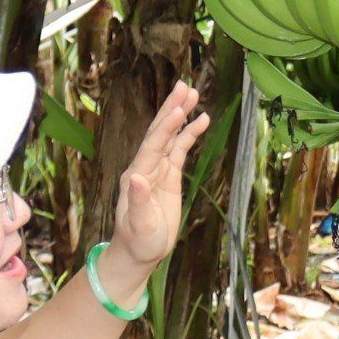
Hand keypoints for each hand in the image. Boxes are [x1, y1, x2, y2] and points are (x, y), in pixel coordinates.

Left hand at [108, 84, 211, 270]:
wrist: (139, 252)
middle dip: (171, 109)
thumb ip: (139, 201)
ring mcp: (158, 169)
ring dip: (180, 115)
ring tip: (194, 94)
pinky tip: (201, 120)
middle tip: (185, 86)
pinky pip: (180, 149)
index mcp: (137, 174)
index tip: (179, 109)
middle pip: (159, 132)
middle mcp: (146, 166)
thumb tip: (138, 178)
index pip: (153, 145)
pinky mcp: (169, 176)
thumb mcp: (139, 224)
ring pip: (170, 136)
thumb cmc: (138, 241)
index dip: (166, 127)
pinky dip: (189, 134)